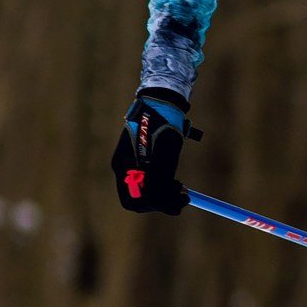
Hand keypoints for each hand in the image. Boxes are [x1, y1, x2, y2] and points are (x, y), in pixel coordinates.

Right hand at [112, 87, 197, 214]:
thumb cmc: (165, 122)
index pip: (134, 201)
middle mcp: (123, 167)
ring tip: (180, 187)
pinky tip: (174, 180)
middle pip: (138, 200)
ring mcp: (130, 164)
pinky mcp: (139, 160)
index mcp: (124, 165)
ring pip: (144, 193)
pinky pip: (148, 183)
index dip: (156, 206)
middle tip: (182, 196)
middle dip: (160, 202)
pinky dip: (162, 187)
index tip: (178, 202)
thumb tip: (166, 202)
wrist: (162, 100)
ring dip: (163, 196)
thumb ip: (162, 176)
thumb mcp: (167, 150)